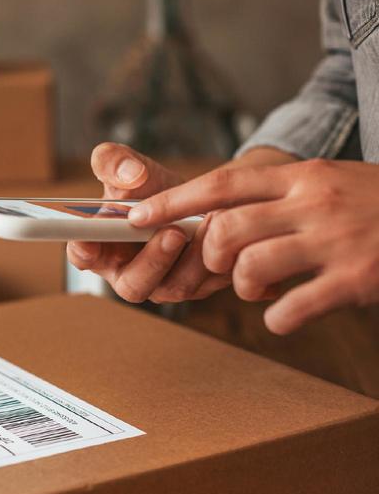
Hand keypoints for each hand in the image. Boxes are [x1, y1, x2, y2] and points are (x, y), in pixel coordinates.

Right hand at [66, 142, 230, 303]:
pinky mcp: (195, 286)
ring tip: (204, 224)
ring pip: (172, 289)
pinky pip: (205, 284)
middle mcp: (128, 273)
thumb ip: (113, 161)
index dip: (84, 250)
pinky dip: (213, 258)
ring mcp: (162, 284)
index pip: (83, 255)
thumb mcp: (129, 166)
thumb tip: (130, 176)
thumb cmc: (149, 189)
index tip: (89, 239)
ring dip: (189, 259)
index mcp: (100, 247)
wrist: (190, 198)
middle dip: (152, 262)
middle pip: (132, 286)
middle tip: (172, 232)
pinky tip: (221, 230)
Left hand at [128, 158, 378, 333]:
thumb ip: (271, 198)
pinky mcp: (354, 279)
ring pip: (250, 268)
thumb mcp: (322, 183)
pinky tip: (285, 312)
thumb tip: (214, 224)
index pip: (222, 183)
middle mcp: (312, 202)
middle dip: (209, 256)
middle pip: (226, 229)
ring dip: (241, 287)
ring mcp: (334, 241)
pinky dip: (275, 318)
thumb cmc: (369, 204)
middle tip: (223, 265)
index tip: (137, 216)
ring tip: (259, 287)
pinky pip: (289, 308)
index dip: (174, 201)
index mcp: (300, 176)